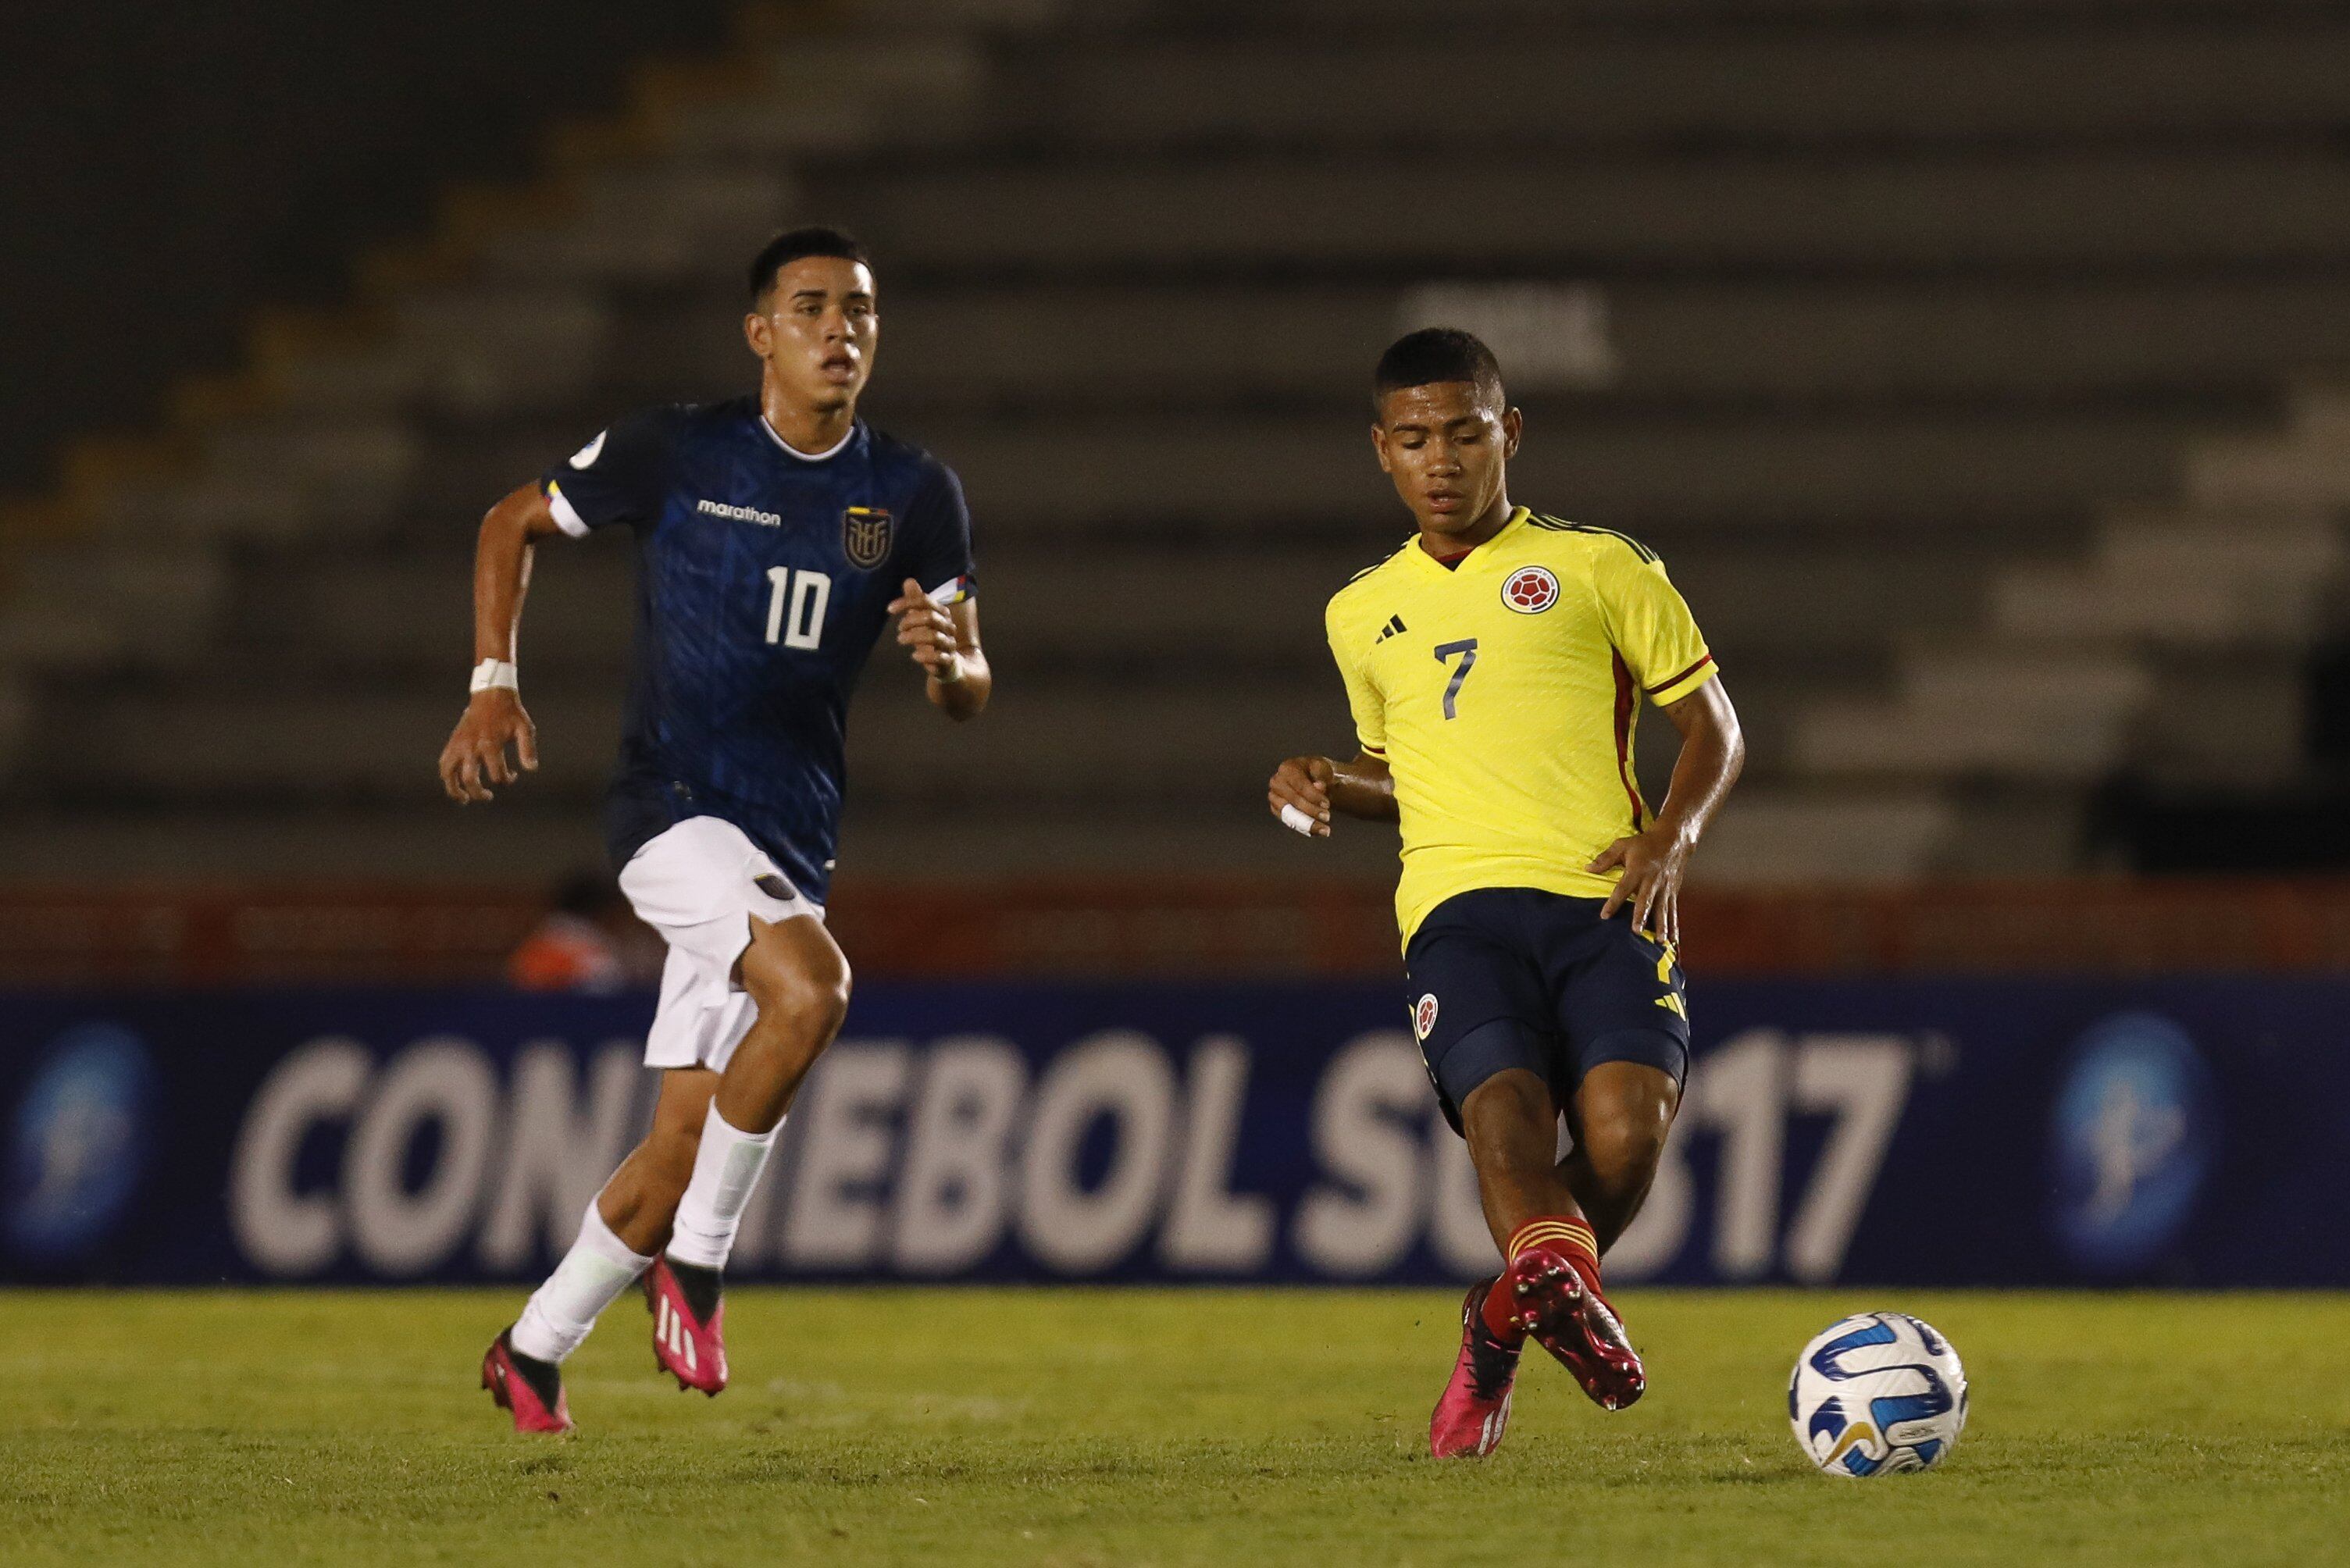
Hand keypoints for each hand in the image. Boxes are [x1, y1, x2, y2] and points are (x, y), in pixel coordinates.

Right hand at [438, 688, 537, 802]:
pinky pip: (444, 763)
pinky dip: (447, 776)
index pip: (497, 775)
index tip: (513, 776)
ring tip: (463, 799)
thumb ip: (527, 749)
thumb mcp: (524, 728)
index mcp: (490, 744)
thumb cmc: (510, 713)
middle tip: (488, 796)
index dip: (507, 780)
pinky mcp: (452, 741)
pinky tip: (455, 782)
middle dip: (479, 793)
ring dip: (454, 789)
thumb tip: (531, 770)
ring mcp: (459, 744)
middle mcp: (472, 746)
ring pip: (449, 773)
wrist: (491, 694)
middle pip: (470, 779)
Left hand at [888, 577, 960, 681]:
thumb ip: (916, 601)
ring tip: (901, 639)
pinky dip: (926, 657)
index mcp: (942, 613)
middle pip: (930, 617)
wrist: (951, 664)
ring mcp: (949, 644)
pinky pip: (940, 657)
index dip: (907, 602)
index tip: (889, 609)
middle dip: (910, 621)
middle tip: (899, 628)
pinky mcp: (949, 661)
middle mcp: (948, 627)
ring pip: (934, 637)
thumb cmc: (932, 638)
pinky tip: (915, 656)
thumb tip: (909, 581)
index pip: (925, 601)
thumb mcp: (922, 620)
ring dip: (914, 637)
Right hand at [1267, 755, 1335, 838]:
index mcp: (1287, 768)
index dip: (1313, 795)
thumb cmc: (1318, 772)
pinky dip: (1304, 828)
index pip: (1299, 784)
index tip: (1326, 804)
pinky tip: (1317, 831)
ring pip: (1289, 814)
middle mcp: (1277, 782)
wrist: (1312, 779)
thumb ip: (1322, 776)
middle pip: (1293, 800)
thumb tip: (1319, 786)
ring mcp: (1274, 797)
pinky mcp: (1277, 810)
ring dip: (1307, 823)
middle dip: (1311, 810)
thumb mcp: (1323, 769)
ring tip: (1324, 830)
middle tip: (1327, 817)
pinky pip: (1289, 822)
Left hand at [1589, 823, 1692, 944]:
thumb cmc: (1644, 843)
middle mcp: (1652, 881)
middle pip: (1645, 901)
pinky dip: (1674, 926)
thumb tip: (1588, 868)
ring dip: (1661, 926)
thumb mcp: (1623, 845)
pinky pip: (1673, 911)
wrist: (1674, 840)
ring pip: (1662, 910)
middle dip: (1641, 917)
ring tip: (1659, 941)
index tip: (1605, 916)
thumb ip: (1605, 858)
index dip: (1614, 902)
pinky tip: (1673, 941)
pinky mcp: (1673, 893)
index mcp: (1638, 870)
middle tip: (1636, 932)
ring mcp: (1664, 888)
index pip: (1623, 888)